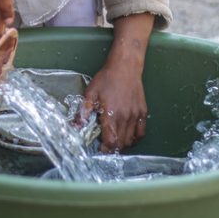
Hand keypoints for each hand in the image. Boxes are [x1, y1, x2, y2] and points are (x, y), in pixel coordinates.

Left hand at [77, 13, 153, 151]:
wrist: (125, 67)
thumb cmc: (106, 79)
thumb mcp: (90, 93)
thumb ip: (84, 111)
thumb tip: (76, 127)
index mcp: (111, 114)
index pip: (111, 141)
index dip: (105, 149)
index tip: (100, 149)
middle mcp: (125, 117)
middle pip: (121, 144)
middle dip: (112, 149)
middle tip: (105, 146)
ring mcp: (135, 116)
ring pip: (131, 140)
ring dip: (123, 144)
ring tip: (114, 141)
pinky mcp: (142, 112)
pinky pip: (141, 132)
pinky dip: (135, 138)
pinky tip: (127, 137)